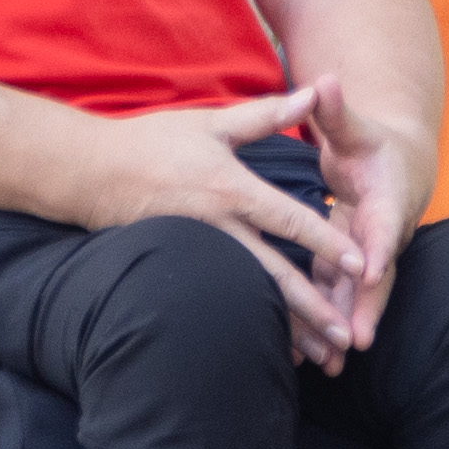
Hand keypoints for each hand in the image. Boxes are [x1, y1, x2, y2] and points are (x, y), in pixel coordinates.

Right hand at [82, 83, 359, 358]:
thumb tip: (313, 93)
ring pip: (252, 297)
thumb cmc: (151, 142)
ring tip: (321, 355)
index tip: (359, 264)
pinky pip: (227, 299)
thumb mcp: (210, 124)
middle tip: (345, 337)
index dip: (326, 243)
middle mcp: (219, 228)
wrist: (90, 174)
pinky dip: (253, 324)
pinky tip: (275, 346)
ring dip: (287, 329)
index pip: (289, 220)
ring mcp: (200, 253)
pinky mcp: (184, 267)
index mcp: (232, 189)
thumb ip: (265, 115)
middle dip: (312, 309)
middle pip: (275, 276)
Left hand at [292, 71, 416, 367]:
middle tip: (355, 341)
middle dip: (367, 308)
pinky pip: (340, 297)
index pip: (386, 224)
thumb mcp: (354, 126)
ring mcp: (370, 255)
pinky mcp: (351, 267)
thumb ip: (336, 110)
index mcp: (389, 198)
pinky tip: (304, 355)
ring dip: (345, 327)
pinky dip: (326, 322)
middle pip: (378, 274)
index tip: (369, 268)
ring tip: (329, 365)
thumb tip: (325, 80)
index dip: (380, 247)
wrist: (396, 167)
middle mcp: (385, 233)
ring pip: (358, 295)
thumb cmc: (372, 143)